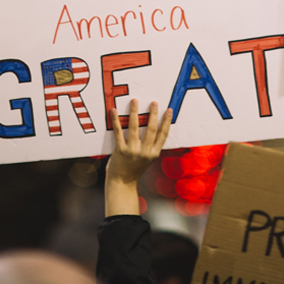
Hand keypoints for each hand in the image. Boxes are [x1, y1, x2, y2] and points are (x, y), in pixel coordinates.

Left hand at [104, 99, 171, 215]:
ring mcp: (132, 151)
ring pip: (135, 127)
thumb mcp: (148, 159)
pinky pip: (118, 132)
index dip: (167, 121)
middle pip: (151, 129)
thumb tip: (154, 125)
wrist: (122, 182)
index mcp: (154, 153)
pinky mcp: (120, 150)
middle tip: (153, 102)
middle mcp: (145, 152)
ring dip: (134, 112)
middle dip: (153, 114)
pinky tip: (114, 111)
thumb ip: (151, 146)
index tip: (169, 109)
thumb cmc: (135, 168)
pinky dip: (116, 120)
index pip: (164, 134)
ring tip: (134, 101)